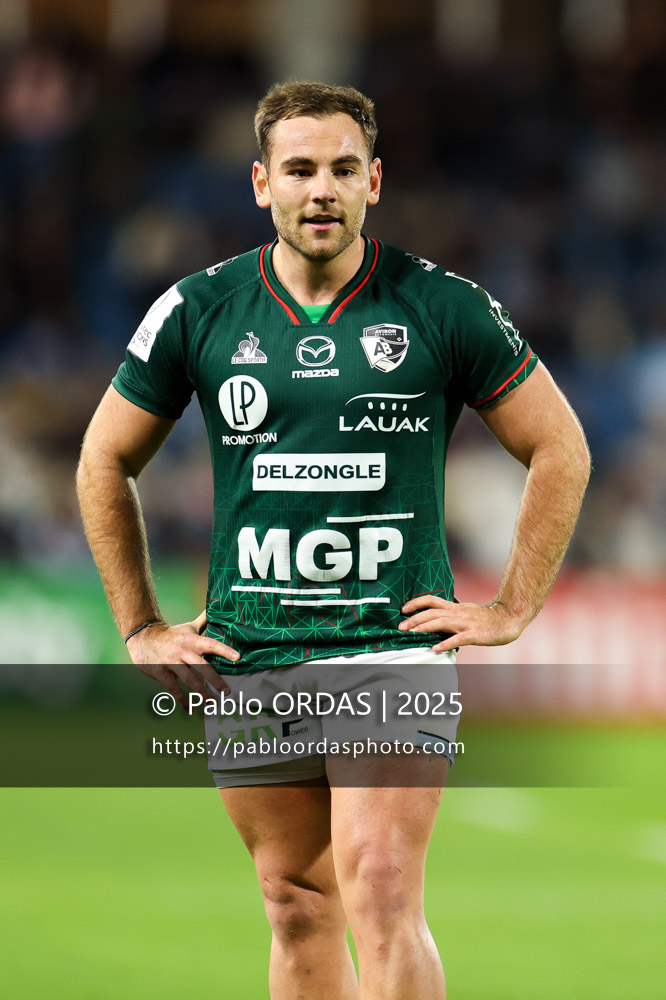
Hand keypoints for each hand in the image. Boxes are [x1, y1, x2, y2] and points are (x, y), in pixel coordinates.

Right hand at [127, 610, 236, 706]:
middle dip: (215, 680)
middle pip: (202, 666)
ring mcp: (171, 662)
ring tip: (212, 703)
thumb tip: (216, 608)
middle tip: (227, 692)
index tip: (238, 658)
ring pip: (189, 680)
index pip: (211, 643)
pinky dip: (183, 700)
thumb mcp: (188, 627)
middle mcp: (183, 650)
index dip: (225, 650)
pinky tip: (192, 708)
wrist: (142, 637)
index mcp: (192, 639)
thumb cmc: (171, 634)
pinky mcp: (160, 672)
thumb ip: (203, 620)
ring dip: (202, 693)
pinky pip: (174, 688)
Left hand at [399, 596, 526, 652]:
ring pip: (442, 622)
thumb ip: (452, 613)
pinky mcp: (475, 634)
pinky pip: (458, 639)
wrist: (509, 618)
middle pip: (432, 612)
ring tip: (412, 633)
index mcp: (455, 607)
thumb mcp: (466, 611)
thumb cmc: (487, 617)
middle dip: (414, 618)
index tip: (403, 609)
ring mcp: (466, 623)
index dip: (416, 603)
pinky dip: (446, 643)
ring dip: (425, 627)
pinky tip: (436, 649)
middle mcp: (458, 613)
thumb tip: (436, 616)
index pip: (431, 600)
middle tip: (400, 627)